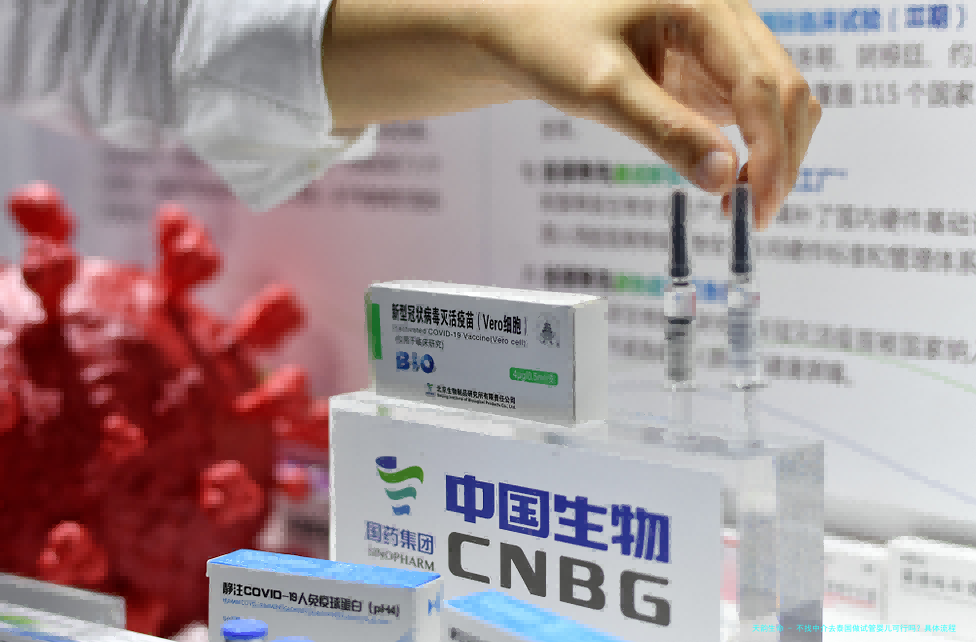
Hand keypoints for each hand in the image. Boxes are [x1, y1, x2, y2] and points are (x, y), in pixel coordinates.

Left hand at [467, 0, 820, 228]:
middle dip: (781, 156)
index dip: (771, 149)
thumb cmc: (551, 42)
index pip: (761, 83)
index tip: (760, 204)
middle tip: (757, 217)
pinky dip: (753, 146)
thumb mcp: (602, 89)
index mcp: (704, 4)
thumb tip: (723, 178)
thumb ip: (663, 130)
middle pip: (785, 90)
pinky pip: (751, 107)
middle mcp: (724, 16)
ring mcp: (721, 42)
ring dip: (774, 153)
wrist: (525, 32)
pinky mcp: (710, 67)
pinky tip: (729, 181)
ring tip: (742, 205)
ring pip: (778, 100)